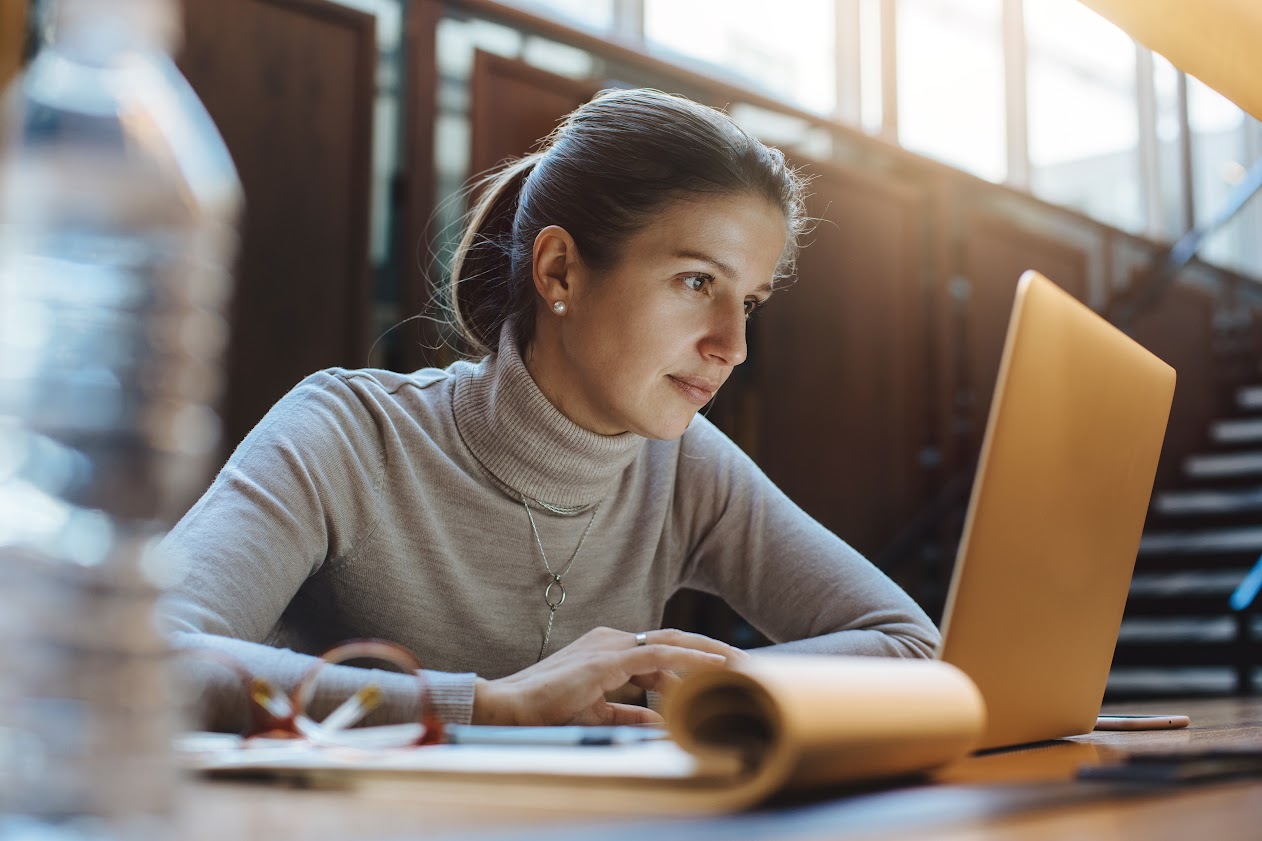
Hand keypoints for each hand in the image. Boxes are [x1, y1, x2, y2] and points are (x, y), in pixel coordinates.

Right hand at [471, 627, 748, 725]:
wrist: (510, 707)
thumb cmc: (546, 710)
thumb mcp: (597, 712)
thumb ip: (629, 712)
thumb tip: (661, 720)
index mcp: (608, 649)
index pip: (660, 651)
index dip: (692, 663)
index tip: (723, 676)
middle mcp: (612, 640)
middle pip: (673, 640)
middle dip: (711, 651)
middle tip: (746, 664)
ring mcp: (610, 645)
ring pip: (672, 642)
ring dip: (708, 653)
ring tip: (741, 665)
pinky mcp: (607, 658)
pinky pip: (659, 654)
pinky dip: (690, 659)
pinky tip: (715, 668)